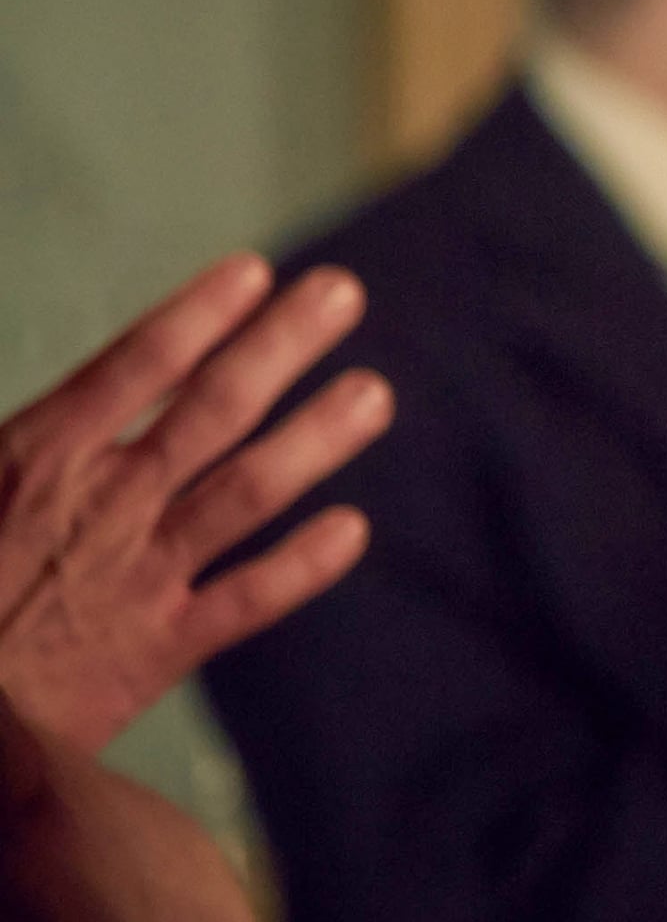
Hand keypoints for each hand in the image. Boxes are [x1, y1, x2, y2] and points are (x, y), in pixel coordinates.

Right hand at [0, 255, 394, 754]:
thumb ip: (14, 443)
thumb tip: (51, 406)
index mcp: (33, 459)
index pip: (130, 368)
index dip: (196, 316)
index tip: (253, 272)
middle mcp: (100, 506)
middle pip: (211, 410)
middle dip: (280, 347)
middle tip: (343, 293)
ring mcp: (134, 576)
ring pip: (247, 492)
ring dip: (315, 440)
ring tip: (375, 394)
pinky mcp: (154, 649)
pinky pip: (246, 600)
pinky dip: (302, 565)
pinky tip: (354, 529)